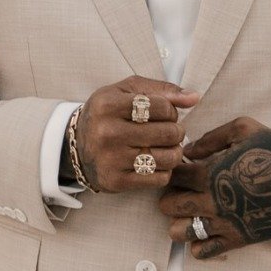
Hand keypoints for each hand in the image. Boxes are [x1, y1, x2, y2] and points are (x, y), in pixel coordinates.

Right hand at [73, 76, 199, 193]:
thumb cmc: (107, 114)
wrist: (77, 146)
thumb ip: (161, 89)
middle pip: (168, 133)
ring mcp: (111, 159)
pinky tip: (154, 162)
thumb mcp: (127, 91)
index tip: (164, 113)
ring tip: (165, 146)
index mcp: (109, 105)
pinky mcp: (117, 181)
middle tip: (168, 131)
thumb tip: (194, 97)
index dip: (170, 110)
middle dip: (176, 131)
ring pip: (168, 157)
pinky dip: (164, 170)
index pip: (162, 106)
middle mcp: (108, 132)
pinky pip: (160, 178)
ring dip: (174, 151)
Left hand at [158, 116, 270, 258]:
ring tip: (189, 213)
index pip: (172, 176)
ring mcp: (224, 223)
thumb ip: (211, 138)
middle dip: (169, 196)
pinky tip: (204, 231)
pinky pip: (203, 251)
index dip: (171, 171)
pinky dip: (197, 244)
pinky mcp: (237, 239)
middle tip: (180, 192)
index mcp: (211, 173)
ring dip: (178, 222)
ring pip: (179, 231)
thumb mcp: (244, 129)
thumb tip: (187, 151)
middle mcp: (212, 201)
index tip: (180, 170)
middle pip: (168, 205)